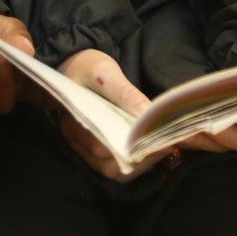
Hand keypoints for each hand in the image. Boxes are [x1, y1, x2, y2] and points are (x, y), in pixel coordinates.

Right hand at [56, 49, 156, 180]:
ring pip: (110, 170)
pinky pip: (110, 167)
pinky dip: (130, 165)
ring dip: (137, 165)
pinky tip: (147, 152)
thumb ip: (126, 93)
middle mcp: (76, 140)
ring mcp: (82, 147)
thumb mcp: (105, 72)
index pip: (103, 147)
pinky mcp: (89, 149)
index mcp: (75, 121)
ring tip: (160, 149)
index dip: (132, 149)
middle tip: (166, 145)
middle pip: (108, 165)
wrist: (70, 65)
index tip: (159, 141)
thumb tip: (148, 115)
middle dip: (140, 159)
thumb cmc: (86, 66)